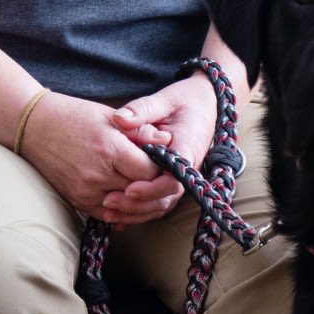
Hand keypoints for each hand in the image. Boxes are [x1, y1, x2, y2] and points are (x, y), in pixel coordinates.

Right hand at [20, 90, 183, 224]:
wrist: (34, 127)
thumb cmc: (74, 116)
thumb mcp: (110, 117)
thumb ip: (140, 131)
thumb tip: (168, 140)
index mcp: (110, 150)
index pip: (150, 172)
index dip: (161, 169)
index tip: (164, 162)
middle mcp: (98, 175)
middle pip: (140, 192)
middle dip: (154, 187)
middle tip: (162, 180)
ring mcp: (86, 191)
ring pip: (126, 208)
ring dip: (139, 202)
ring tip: (149, 192)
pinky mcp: (77, 200)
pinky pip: (106, 214)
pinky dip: (120, 210)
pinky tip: (129, 202)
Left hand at [107, 72, 222, 219]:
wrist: (207, 104)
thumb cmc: (186, 100)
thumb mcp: (165, 100)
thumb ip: (143, 109)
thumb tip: (119, 119)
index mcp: (186, 150)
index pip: (172, 179)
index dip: (151, 188)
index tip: (129, 188)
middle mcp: (187, 170)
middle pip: (165, 198)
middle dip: (137, 205)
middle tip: (107, 201)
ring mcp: (181, 178)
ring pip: (161, 205)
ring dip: (135, 212)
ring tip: (106, 210)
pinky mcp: (172, 181)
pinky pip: (158, 202)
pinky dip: (139, 210)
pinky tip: (116, 214)